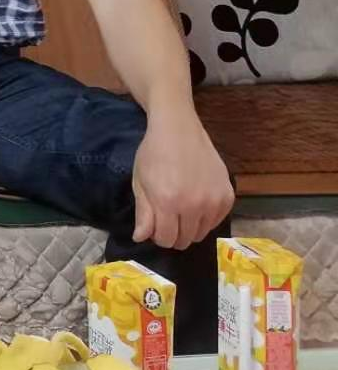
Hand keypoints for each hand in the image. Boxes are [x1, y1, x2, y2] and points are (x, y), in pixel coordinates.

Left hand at [131, 113, 233, 249]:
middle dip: (173, 234)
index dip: (158, 236)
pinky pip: (216, 222)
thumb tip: (140, 239)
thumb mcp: (140, 182)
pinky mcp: (228, 196)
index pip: (166, 239)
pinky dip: (206, 219)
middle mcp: (194, 205)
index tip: (155, 225)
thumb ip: (143, 213)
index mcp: (168, 202)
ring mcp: (214, 201)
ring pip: (202, 233)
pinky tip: (197, 202)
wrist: (178, 129)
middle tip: (168, 218)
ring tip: (181, 208)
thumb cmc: (153, 154)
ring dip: (190, 228)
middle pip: (185, 240)